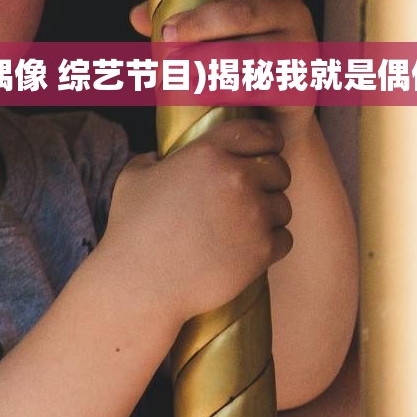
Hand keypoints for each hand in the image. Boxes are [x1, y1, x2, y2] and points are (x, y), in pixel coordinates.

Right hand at [102, 116, 292, 319]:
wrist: (140, 283)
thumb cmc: (131, 231)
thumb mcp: (133, 178)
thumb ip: (153, 159)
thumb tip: (160, 157)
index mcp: (208, 153)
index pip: (261, 133)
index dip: (268, 142)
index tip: (268, 151)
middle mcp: (236, 178)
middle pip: (279, 169)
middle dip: (270, 181)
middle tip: (253, 196)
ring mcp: (252, 214)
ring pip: (283, 206)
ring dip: (269, 215)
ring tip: (244, 228)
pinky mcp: (261, 249)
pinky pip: (284, 238)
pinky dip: (271, 245)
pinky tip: (248, 249)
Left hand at [134, 0, 326, 141]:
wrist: (279, 113)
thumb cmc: (240, 59)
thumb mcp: (216, 32)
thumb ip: (181, 19)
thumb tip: (137, 15)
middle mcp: (293, 13)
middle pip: (246, 12)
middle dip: (202, 22)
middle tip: (167, 34)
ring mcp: (300, 50)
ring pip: (251, 53)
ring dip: (208, 61)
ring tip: (175, 70)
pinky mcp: (299, 86)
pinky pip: (259, 88)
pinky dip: (225, 91)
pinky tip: (199, 95)